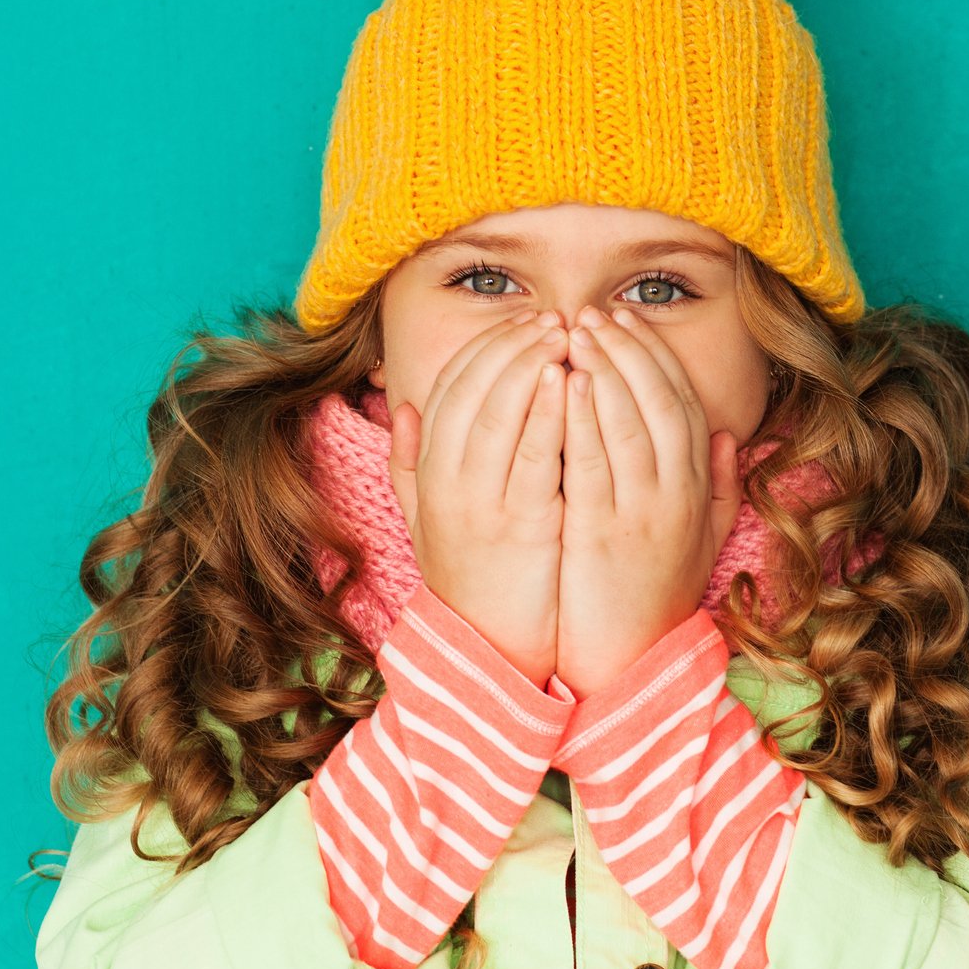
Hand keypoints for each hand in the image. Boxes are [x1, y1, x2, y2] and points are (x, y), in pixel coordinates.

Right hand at [385, 312, 569, 686]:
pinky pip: (533, 455)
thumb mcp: (426, 518)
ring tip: (563, 333)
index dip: (485, 347)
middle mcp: (447, 482)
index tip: (521, 321)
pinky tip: (568, 380)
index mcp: (428, 474)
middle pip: (474, 389)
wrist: (491, 651)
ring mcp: (482, 503)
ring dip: (531, 363)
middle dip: (513, 343)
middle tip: (552, 317)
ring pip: (500, 412)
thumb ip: (410, 463)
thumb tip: (401, 407)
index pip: (449, 388)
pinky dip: (547, 412)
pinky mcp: (522, 525)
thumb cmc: (472, 577)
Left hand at [553, 305, 742, 697]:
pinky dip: (581, 416)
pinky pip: (593, 461)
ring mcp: (642, 514)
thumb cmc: (654, 598)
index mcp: (698, 491)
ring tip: (574, 330)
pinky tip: (564, 382)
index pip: (684, 404)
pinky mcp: (601, 533)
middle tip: (593, 312)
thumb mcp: (703, 542)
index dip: (657, 356)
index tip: (627, 321)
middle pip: (659, 401)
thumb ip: (721, 488)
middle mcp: (677, 496)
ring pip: (629, 421)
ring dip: (603, 368)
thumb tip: (733, 437)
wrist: (627, 664)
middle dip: (628, 349)